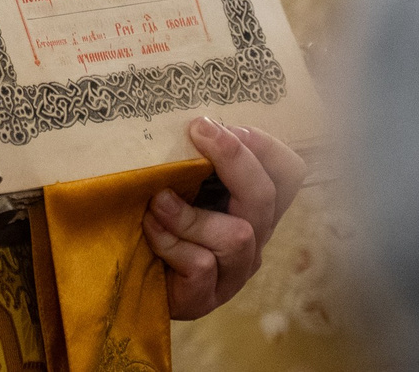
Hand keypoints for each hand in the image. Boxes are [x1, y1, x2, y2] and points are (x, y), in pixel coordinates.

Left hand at [143, 117, 307, 318]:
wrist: (131, 277)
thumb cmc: (161, 221)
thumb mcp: (184, 184)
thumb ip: (197, 160)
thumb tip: (196, 121)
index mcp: (253, 206)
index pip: (287, 173)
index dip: (263, 145)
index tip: (220, 126)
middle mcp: (253, 237)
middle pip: (265, 196)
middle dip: (234, 159)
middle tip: (198, 132)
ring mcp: (233, 271)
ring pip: (237, 236)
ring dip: (192, 214)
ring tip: (158, 200)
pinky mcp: (208, 296)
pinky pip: (202, 265)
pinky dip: (172, 242)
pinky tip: (150, 229)